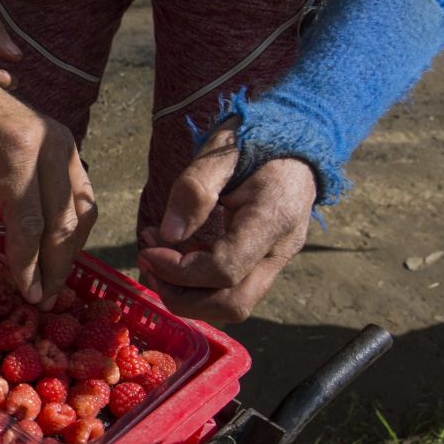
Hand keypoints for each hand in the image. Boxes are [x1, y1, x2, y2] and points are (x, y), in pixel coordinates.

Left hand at [0, 19, 96, 309]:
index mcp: (18, 152)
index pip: (31, 224)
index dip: (29, 265)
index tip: (27, 297)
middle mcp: (52, 146)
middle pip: (63, 222)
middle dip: (54, 266)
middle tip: (42, 300)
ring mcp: (67, 144)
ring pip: (82, 212)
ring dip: (69, 252)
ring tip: (51, 283)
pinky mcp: (71, 147)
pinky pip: (82, 196)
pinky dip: (74, 228)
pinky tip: (58, 252)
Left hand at [136, 121, 315, 322]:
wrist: (296, 139)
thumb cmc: (257, 138)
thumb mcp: (222, 149)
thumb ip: (195, 187)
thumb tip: (168, 234)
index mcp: (274, 217)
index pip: (225, 269)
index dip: (179, 269)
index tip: (149, 248)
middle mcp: (281, 248)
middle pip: (232, 303)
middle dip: (179, 294)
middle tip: (147, 261)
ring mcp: (276, 260)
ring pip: (231, 304)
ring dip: (185, 292)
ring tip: (153, 256)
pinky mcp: (264, 263)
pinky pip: (230, 290)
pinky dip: (194, 284)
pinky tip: (169, 254)